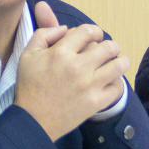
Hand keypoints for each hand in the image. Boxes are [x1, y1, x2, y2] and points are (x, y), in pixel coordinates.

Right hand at [15, 2, 130, 140]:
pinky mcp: (96, 103)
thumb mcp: (28, 54)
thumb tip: (66, 28)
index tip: (93, 36)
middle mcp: (78, 67)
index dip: (93, 31)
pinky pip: (118, 88)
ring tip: (115, 62)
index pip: (88, 31)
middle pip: (108, 46)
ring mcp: (89, 86)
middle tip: (107, 50)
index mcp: (61, 52)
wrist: (32, 120)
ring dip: (120, 61)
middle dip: (110, 45)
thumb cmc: (29, 86)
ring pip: (119, 65)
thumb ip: (44, 34)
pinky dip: (117, 82)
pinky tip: (110, 81)